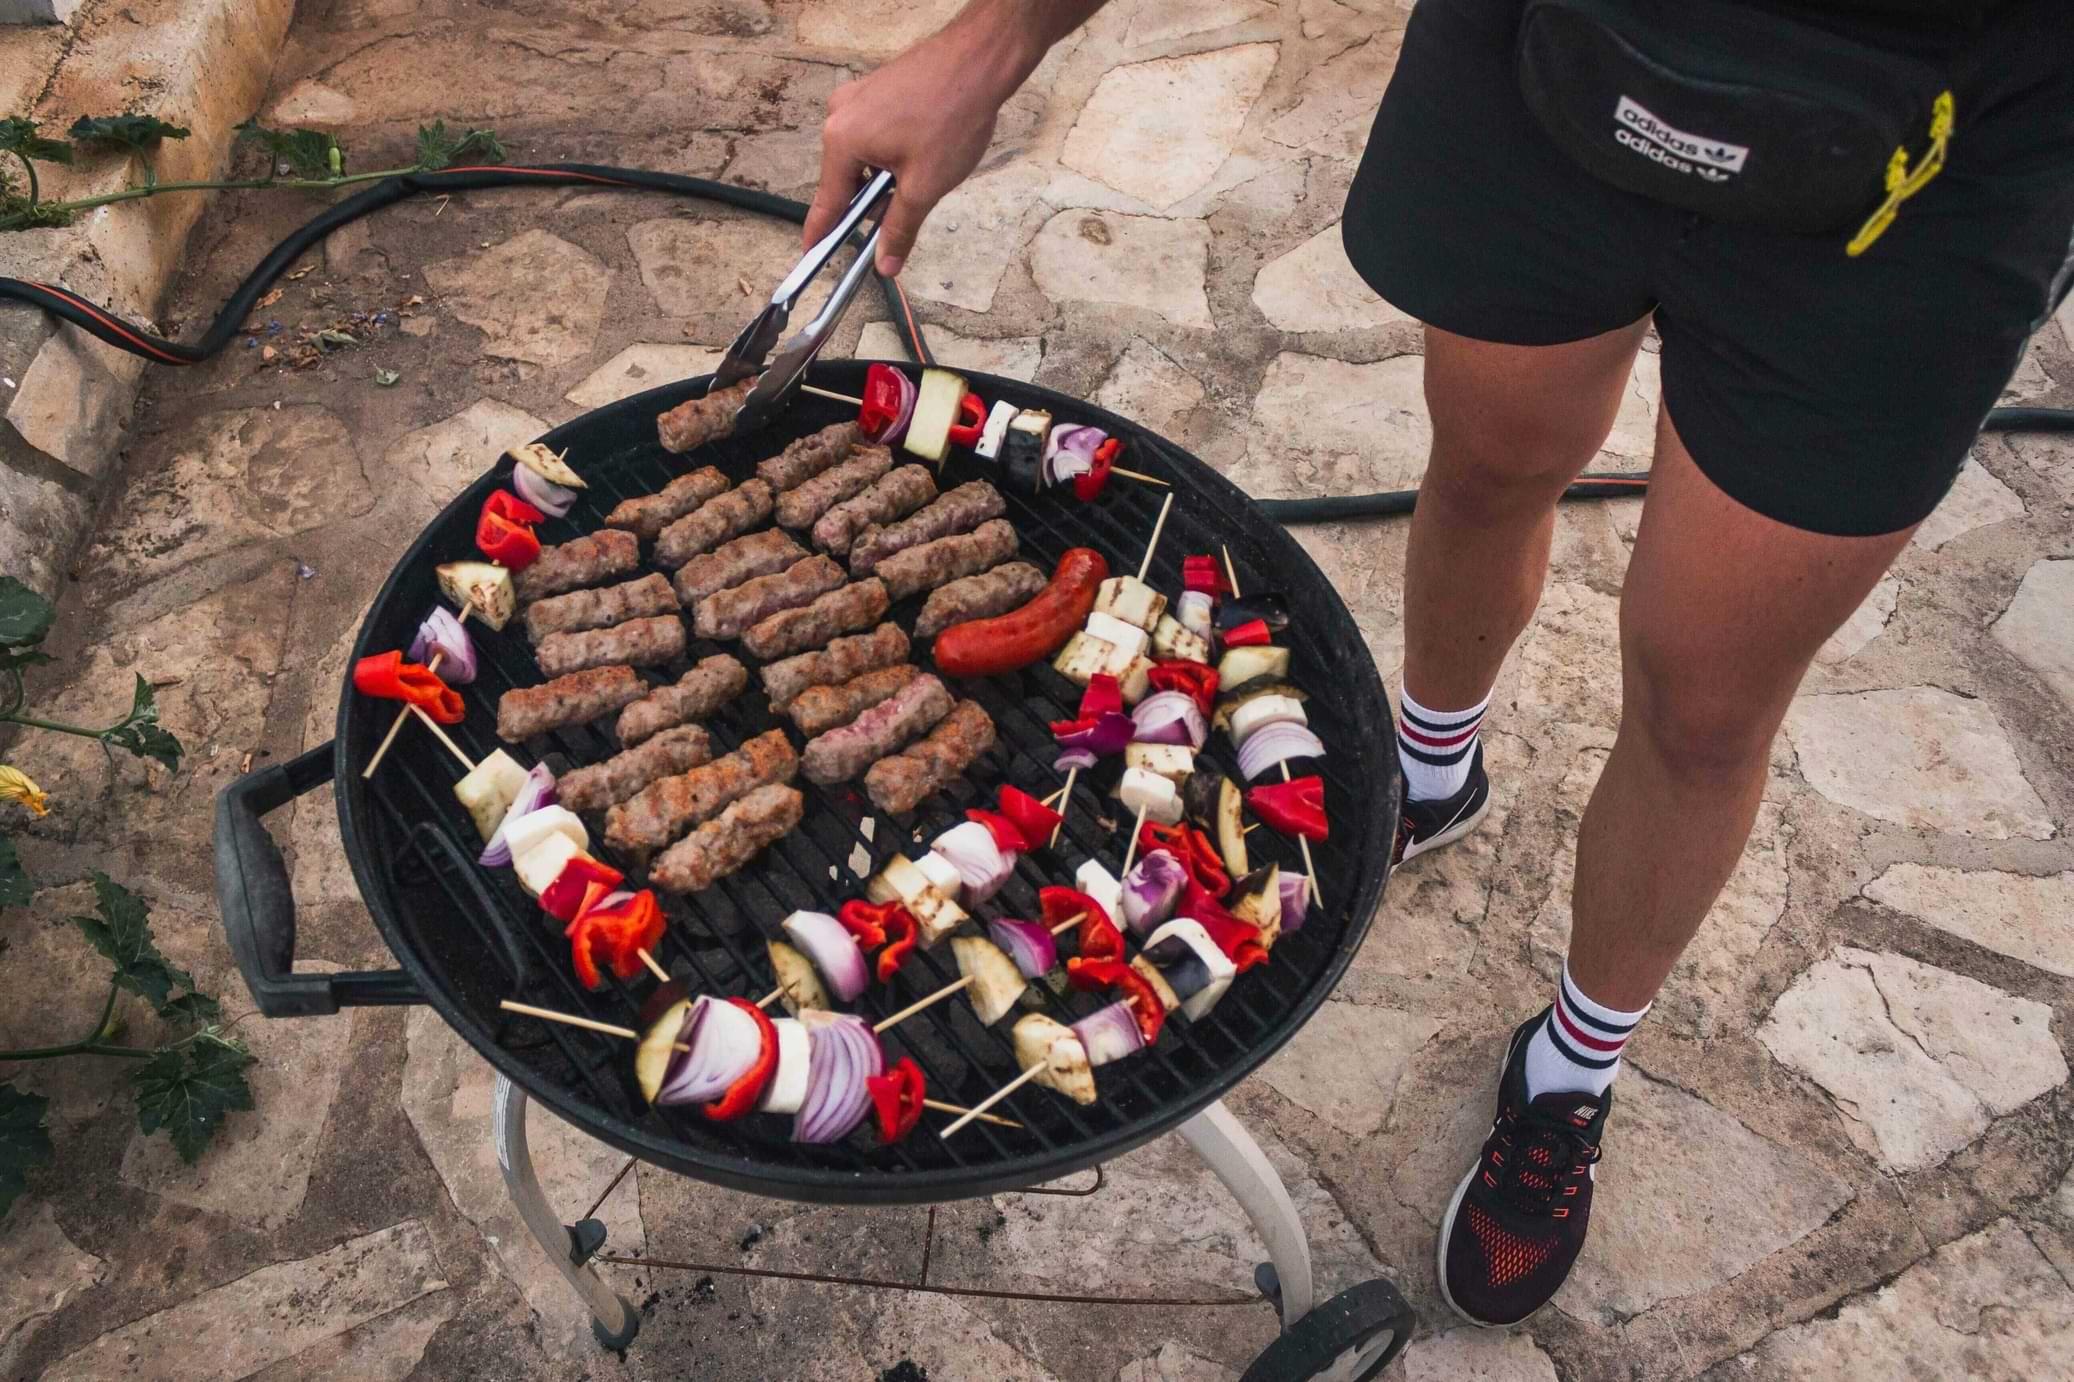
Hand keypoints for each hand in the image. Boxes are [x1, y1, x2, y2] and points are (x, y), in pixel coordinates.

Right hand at [805, 1, 1104, 276]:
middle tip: (905, 211)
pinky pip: (874, 133)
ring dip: (887, 176)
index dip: (822, 233)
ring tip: (924, 173)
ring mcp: (858, 97)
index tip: (811, 254)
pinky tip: (922, 153)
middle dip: (872, 202)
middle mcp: (840, 115)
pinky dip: (893, 153)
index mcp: (842, 140)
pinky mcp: (877, 89)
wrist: (979, 60)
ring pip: (864, 156)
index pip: (827, 201)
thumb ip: (899, 229)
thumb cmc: (952, 116)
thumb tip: (885, 265)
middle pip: (846, 178)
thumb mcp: (924, 186)